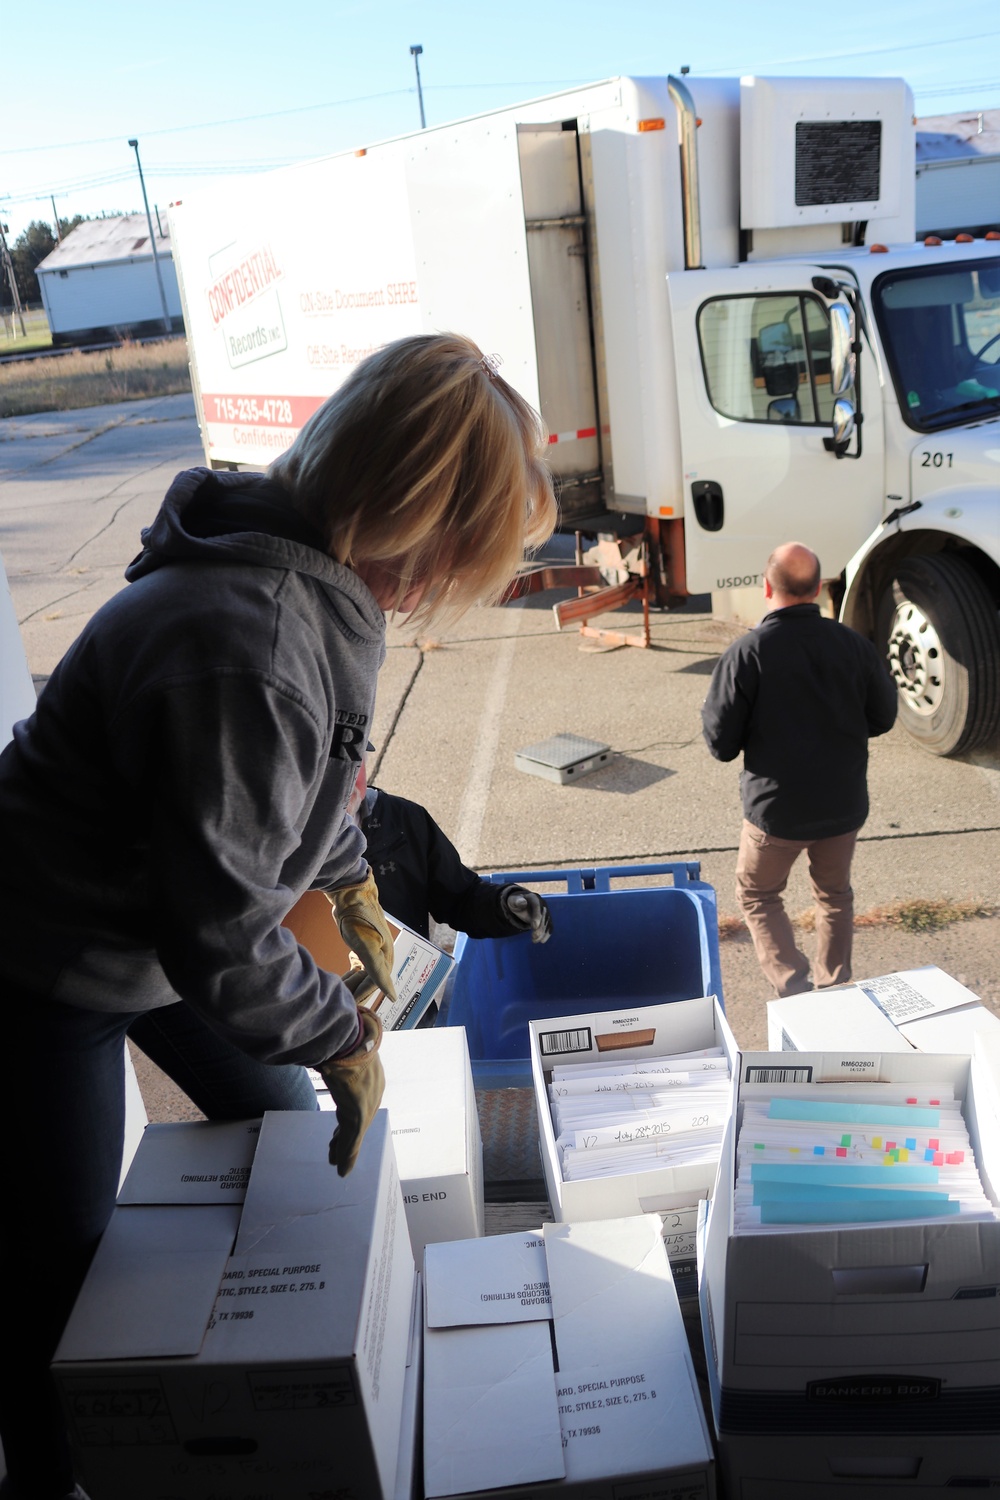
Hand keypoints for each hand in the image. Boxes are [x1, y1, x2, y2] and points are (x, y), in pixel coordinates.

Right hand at [318, 1008, 384, 1175]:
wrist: (346, 1039)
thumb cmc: (339, 1038)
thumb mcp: (338, 1048)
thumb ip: (332, 1054)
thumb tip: (317, 1045)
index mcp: (370, 1074)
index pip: (361, 1099)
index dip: (350, 1114)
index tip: (342, 1125)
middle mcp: (373, 1090)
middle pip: (359, 1119)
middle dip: (347, 1135)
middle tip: (337, 1149)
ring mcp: (366, 1103)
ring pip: (355, 1134)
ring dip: (345, 1150)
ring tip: (337, 1163)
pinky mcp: (358, 1115)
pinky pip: (352, 1140)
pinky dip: (347, 1155)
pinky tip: (342, 1168)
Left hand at [325, 868, 396, 1001]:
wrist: (352, 893)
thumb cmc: (358, 918)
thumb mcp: (366, 947)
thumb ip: (378, 973)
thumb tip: (393, 996)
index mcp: (385, 959)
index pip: (372, 987)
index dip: (359, 998)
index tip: (346, 1009)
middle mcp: (382, 957)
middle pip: (367, 983)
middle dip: (353, 992)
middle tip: (335, 1000)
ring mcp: (373, 951)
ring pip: (362, 976)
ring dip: (351, 984)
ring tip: (336, 991)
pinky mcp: (363, 945)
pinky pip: (359, 968)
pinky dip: (352, 975)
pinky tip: (344, 978)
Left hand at [500, 885, 552, 942]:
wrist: (520, 904)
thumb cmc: (516, 902)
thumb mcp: (513, 901)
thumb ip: (516, 901)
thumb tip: (522, 902)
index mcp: (534, 898)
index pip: (537, 907)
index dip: (537, 917)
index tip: (534, 927)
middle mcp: (542, 904)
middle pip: (544, 916)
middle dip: (540, 927)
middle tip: (534, 937)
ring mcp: (546, 912)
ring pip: (547, 923)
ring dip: (543, 932)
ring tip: (535, 940)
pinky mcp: (546, 919)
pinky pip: (549, 926)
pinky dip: (547, 933)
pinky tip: (542, 940)